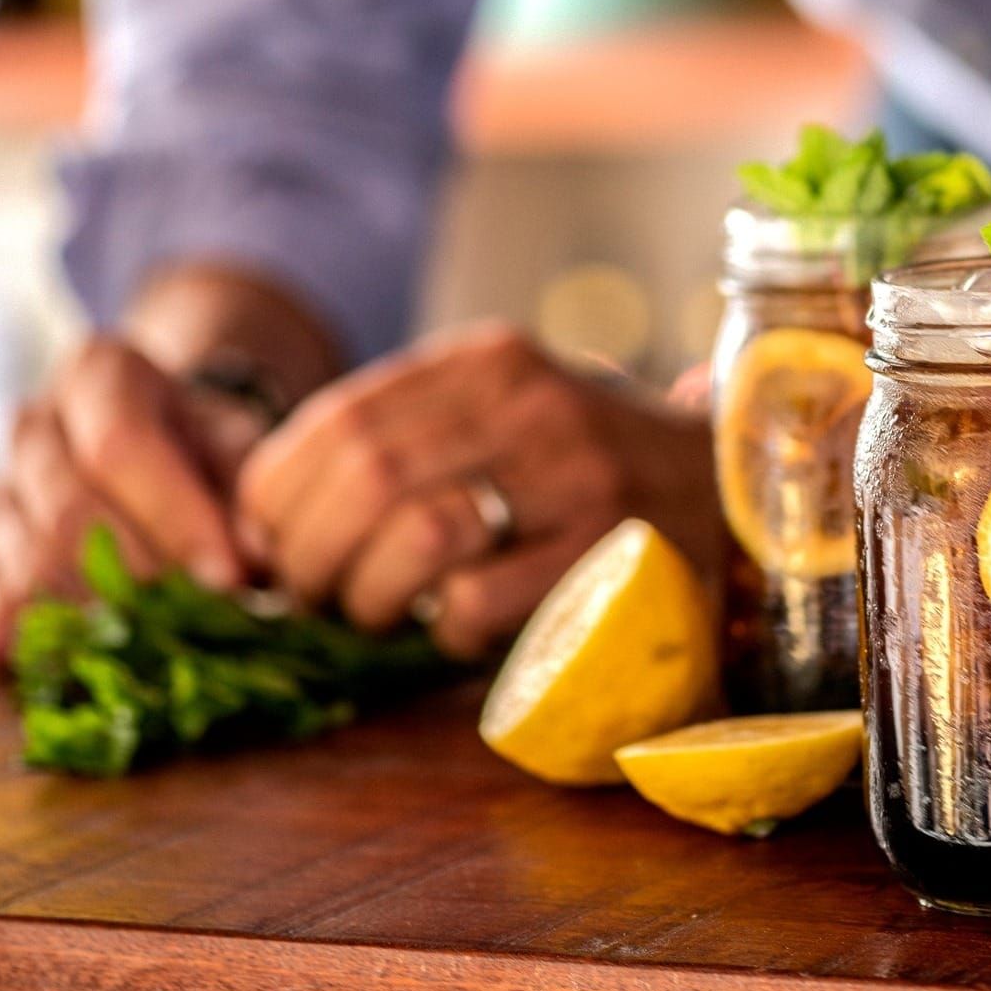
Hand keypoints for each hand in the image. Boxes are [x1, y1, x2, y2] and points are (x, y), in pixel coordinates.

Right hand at [0, 336, 263, 666]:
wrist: (163, 442)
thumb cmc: (204, 443)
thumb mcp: (238, 441)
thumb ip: (249, 491)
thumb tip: (259, 558)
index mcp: (99, 374)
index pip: (119, 444)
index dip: (174, 517)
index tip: (227, 577)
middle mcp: (36, 427)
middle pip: (67, 511)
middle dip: (140, 576)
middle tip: (199, 622)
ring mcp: (1, 493)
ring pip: (29, 564)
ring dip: (98, 615)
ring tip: (161, 648)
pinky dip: (32, 641)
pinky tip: (75, 664)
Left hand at [237, 322, 723, 660]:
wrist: (725, 485)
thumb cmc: (580, 461)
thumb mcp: (500, 412)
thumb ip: (404, 437)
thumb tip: (268, 517)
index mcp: (488, 359)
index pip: (341, 416)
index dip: (277, 491)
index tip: (264, 539)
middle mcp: (531, 402)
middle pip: (366, 478)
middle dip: (309, 554)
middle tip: (306, 594)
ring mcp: (577, 475)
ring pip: (417, 538)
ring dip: (367, 596)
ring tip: (370, 614)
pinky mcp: (610, 554)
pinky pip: (480, 604)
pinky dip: (444, 631)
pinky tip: (457, 627)